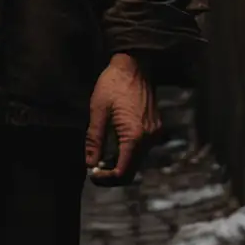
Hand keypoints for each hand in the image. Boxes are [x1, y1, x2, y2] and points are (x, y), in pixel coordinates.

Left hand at [85, 53, 159, 185]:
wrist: (134, 65)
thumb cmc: (113, 84)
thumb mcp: (98, 111)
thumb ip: (94, 140)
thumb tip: (89, 164)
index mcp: (135, 136)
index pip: (123, 172)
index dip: (107, 179)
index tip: (92, 175)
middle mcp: (149, 139)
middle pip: (131, 170)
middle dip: (112, 174)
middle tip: (93, 170)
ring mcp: (155, 134)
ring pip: (136, 161)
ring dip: (119, 164)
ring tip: (100, 158)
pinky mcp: (155, 129)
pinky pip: (141, 150)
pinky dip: (127, 153)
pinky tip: (112, 147)